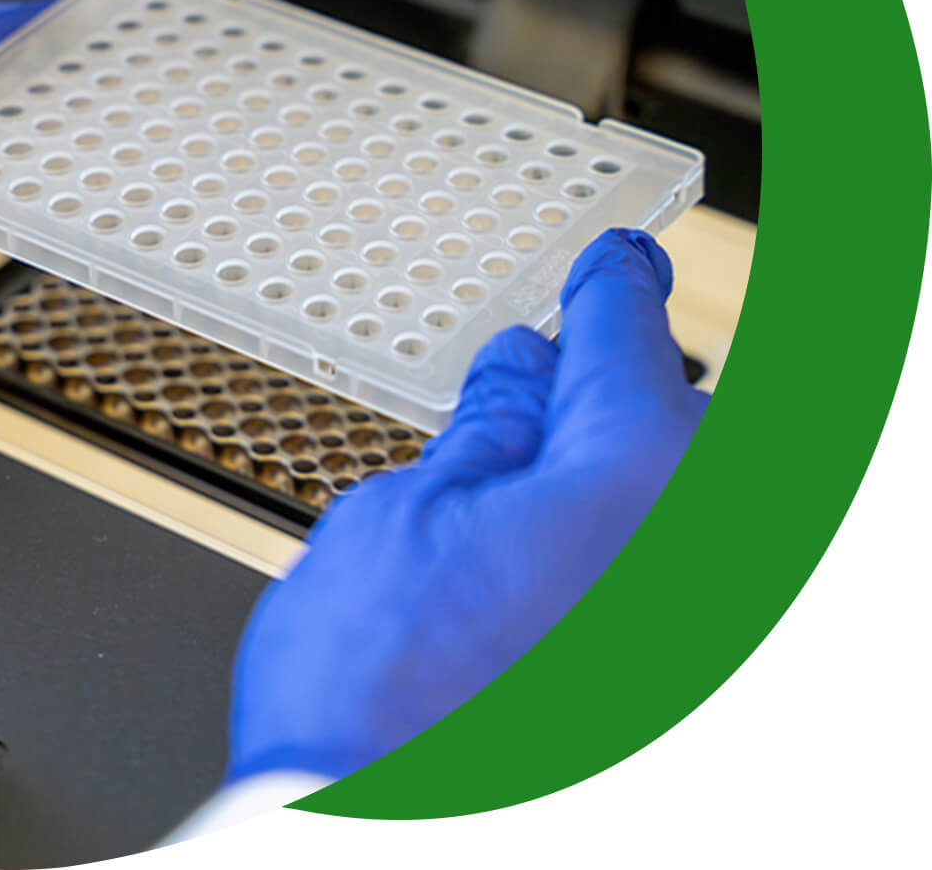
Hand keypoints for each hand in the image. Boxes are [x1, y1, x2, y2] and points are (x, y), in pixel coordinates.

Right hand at [226, 228, 707, 782]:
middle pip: (676, 413)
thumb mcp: (405, 514)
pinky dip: (625, 542)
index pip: (630, 333)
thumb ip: (487, 430)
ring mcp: (701, 627)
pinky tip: (552, 558)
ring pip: (679, 496)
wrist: (373, 847)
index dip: (609, 286)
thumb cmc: (375, 699)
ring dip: (614, 471)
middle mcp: (702, 550)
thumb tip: (522, 374)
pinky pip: (671, 571)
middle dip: (611, 388)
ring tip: (525, 490)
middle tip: (539, 388)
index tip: (612, 265)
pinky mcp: (681, 684)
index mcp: (638, 476)